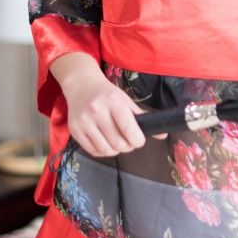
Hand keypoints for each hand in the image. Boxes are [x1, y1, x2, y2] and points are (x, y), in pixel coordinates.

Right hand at [50, 53, 166, 155]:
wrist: (81, 86)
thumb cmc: (107, 94)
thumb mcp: (126, 100)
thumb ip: (143, 118)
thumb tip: (163, 135)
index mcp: (113, 101)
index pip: (128, 129)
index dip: (138, 140)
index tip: (139, 140)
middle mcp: (96, 110)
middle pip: (118, 144)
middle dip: (128, 146)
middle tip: (129, 141)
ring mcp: (84, 121)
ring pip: (106, 150)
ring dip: (116, 150)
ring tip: (117, 141)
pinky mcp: (75, 130)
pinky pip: (93, 151)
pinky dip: (103, 151)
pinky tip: (105, 141)